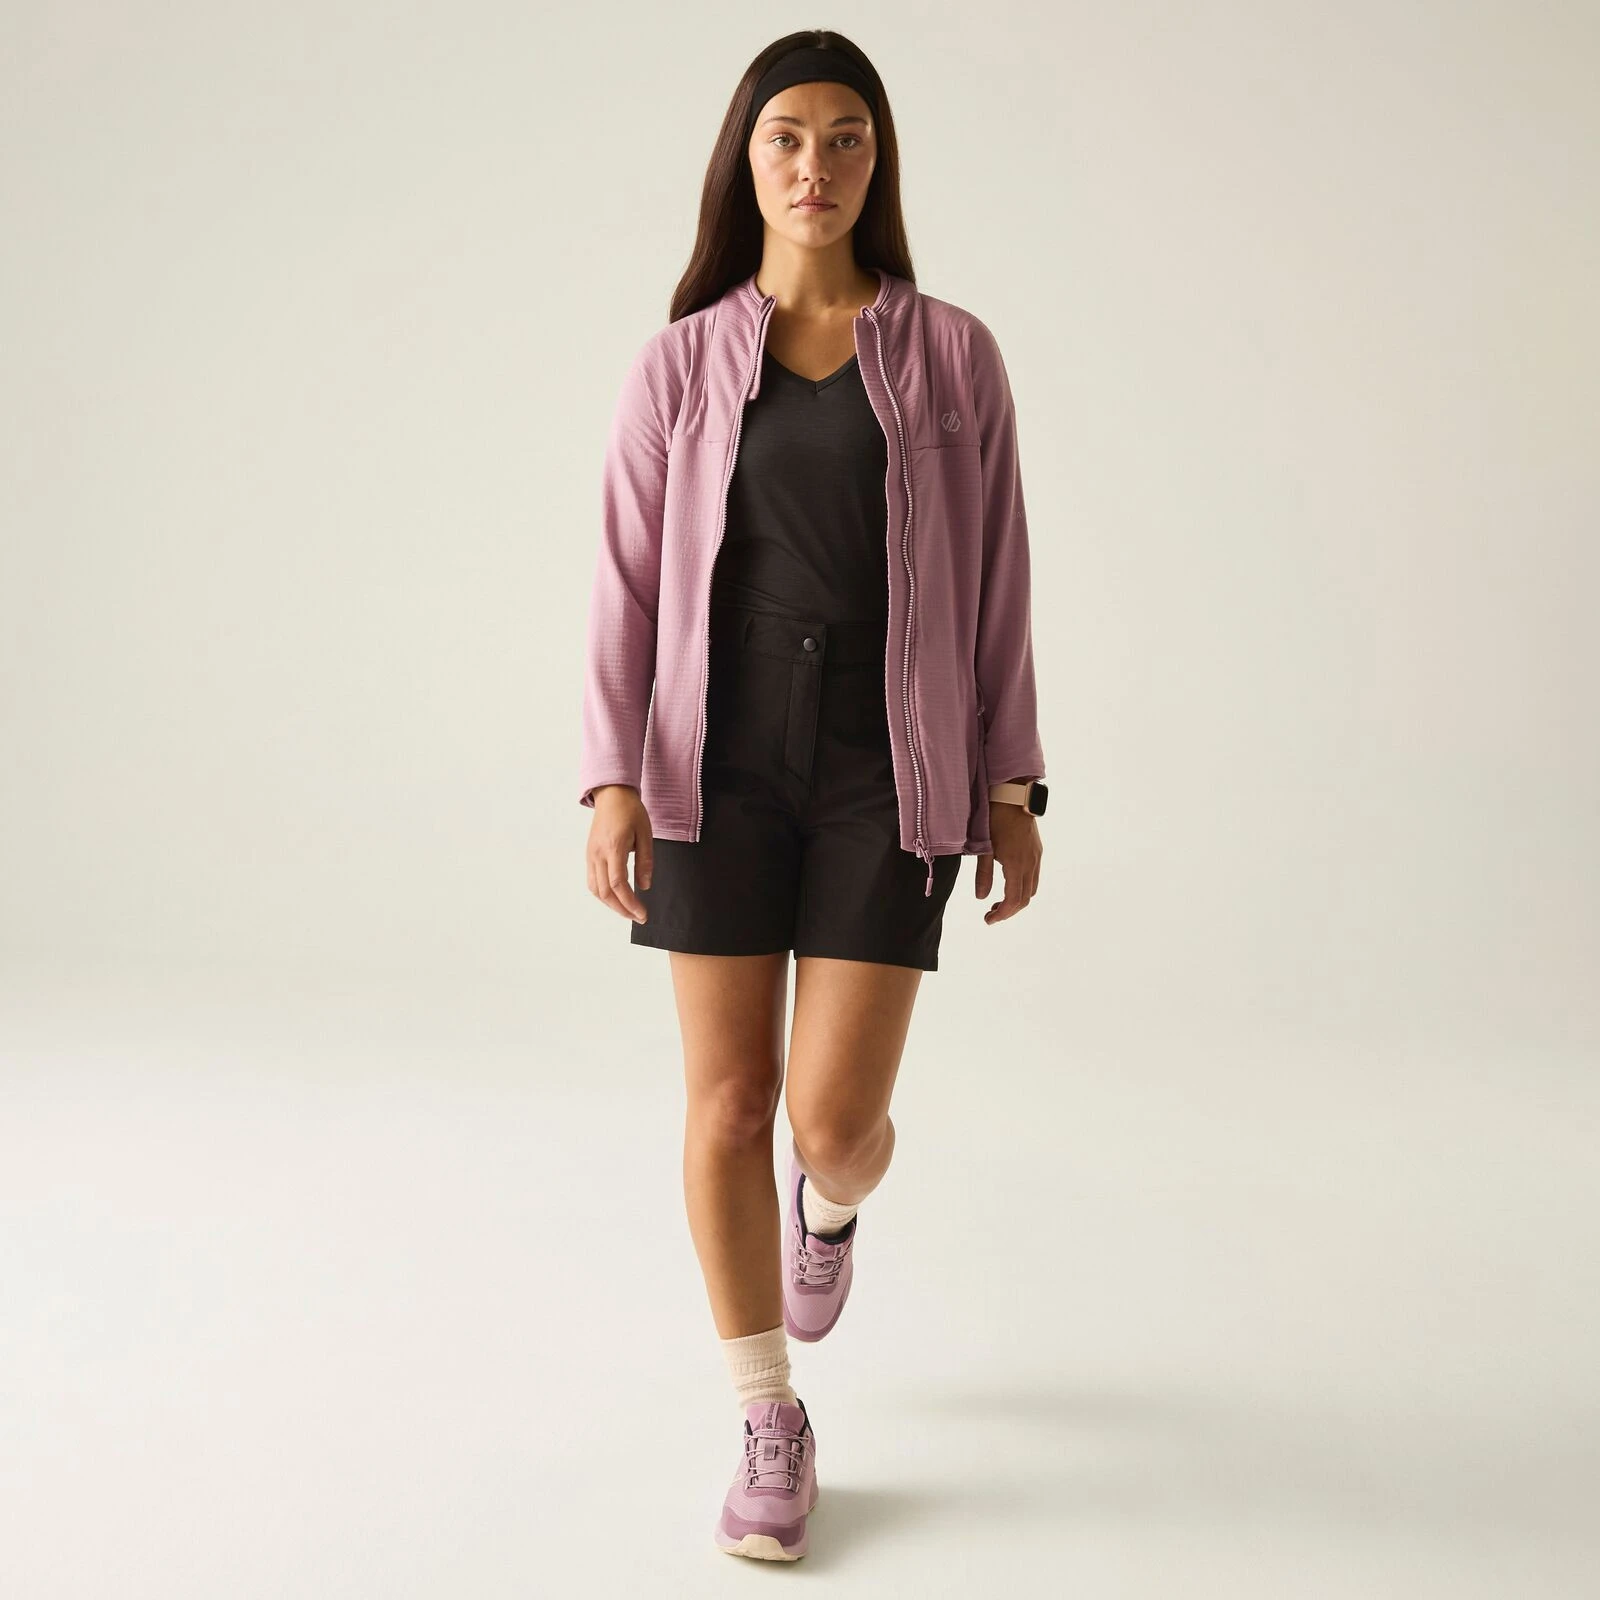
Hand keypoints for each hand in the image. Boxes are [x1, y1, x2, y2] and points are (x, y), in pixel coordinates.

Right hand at [586, 786, 652, 922]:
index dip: (630, 902)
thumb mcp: (646, 833)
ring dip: (611, 905)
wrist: (611, 794)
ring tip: (628, 911)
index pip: (618, 884)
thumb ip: (646, 861)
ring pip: (596, 890)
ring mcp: (591, 855)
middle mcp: (598, 854)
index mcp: (614, 847)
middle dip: (622, 909)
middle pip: (605, 892)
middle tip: (639, 917)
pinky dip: (603, 894)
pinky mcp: (589, 855)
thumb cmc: (630, 810)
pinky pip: (592, 881)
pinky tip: (616, 898)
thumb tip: (645, 886)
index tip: (642, 913)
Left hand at [974, 795, 1041, 923]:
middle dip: (1009, 910)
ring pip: (1032, 888)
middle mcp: (1030, 863)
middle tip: (991, 914)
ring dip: (1017, 899)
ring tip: (998, 901)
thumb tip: (981, 898)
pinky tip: (1008, 883)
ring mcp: (1036, 856)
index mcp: (1016, 864)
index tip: (988, 920)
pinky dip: (1023, 887)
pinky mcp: (1037, 849)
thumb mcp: (984, 847)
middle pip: (1025, 898)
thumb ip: (983, 874)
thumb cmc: (994, 818)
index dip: (1002, 914)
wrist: (1013, 794)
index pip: (1014, 900)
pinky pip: (1034, 876)